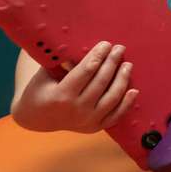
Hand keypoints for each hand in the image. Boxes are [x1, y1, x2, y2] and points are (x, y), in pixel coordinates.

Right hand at [12, 41, 137, 132]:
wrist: (37, 119)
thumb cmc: (40, 90)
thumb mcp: (45, 74)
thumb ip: (62, 61)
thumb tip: (85, 46)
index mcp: (61, 95)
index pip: (86, 71)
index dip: (98, 56)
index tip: (106, 44)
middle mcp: (76, 110)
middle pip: (101, 82)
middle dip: (112, 63)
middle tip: (120, 48)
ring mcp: (88, 121)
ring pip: (112, 98)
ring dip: (122, 79)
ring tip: (128, 64)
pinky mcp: (95, 127)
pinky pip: (116, 115)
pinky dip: (127, 103)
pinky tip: (134, 90)